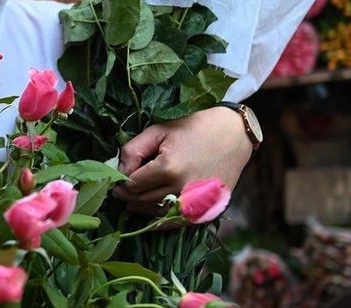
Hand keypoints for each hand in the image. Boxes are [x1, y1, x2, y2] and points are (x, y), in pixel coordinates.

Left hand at [112, 106, 252, 214]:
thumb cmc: (194, 128)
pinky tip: (151, 215)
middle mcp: (181, 188)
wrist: (234, 135)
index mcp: (168, 167)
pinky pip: (177, 222)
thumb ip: (134, 150)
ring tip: (133, 202)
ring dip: (142, 209)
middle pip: (143, 201)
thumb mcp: (158, 131)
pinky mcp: (206, 209)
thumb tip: (120, 171)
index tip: (117, 181)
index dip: (121, 183)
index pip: (133, 184)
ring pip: (157, 213)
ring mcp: (195, 202)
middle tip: (120, 192)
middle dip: (129, 197)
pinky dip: (161, 222)